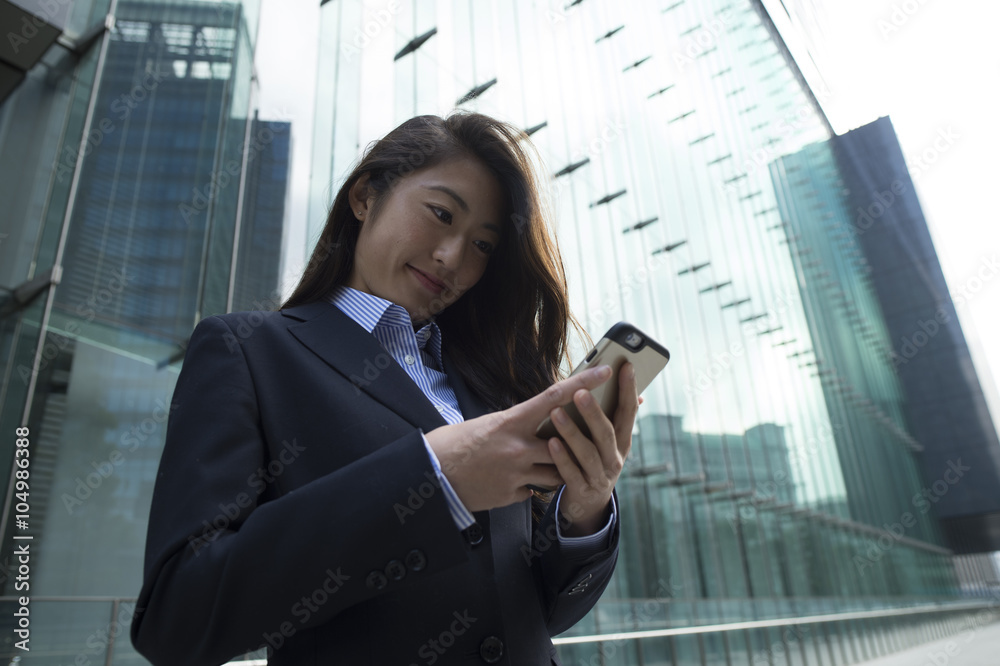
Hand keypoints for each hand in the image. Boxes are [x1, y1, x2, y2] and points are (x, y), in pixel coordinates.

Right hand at [424, 365, 616, 511]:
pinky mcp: (511, 495)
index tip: (606, 371)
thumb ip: (517, 423)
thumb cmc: (456, 444)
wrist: (431, 475)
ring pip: (556, 472)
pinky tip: (512, 481)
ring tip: (540, 463)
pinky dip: (530, 486)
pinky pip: (534, 491)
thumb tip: (540, 418)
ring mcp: (516, 474)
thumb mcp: (488, 424)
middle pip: (564, 443)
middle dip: (573, 443)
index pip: (555, 397)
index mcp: (511, 421)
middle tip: (581, 438)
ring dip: (555, 468)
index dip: (584, 382)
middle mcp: (517, 447)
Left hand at [546, 362, 639, 535]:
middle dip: (594, 412)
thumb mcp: (608, 441)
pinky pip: (571, 473)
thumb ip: (613, 416)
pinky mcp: (582, 490)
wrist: (588, 504)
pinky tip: (551, 443)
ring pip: (588, 453)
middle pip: (606, 433)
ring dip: (572, 432)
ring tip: (556, 413)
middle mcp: (615, 458)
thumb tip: (631, 387)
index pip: (629, 412)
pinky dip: (562, 458)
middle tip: (580, 392)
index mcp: (622, 441)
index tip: (626, 366)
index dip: (629, 389)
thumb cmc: (594, 460)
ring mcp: (599, 476)